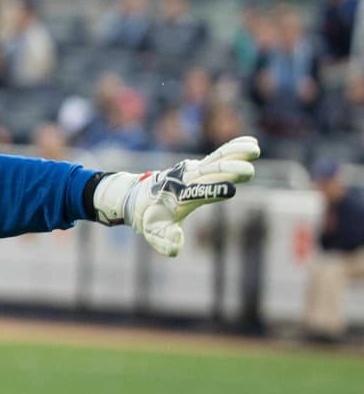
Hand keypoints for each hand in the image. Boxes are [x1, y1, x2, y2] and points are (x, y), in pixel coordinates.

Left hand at [94, 136, 260, 256]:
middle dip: (229, 171)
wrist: (139, 197)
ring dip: (235, 153)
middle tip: (249, 172)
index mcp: (180, 196)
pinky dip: (233, 148)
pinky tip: (252, 143)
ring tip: (255, 148)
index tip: (231, 190)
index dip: (214, 191)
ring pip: (217, 158)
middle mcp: (187, 179)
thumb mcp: (154, 232)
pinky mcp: (198, 166)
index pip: (198, 192)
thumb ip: (165, 240)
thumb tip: (175, 250)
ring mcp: (193, 170)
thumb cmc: (151, 217)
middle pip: (211, 173)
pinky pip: (218, 155)